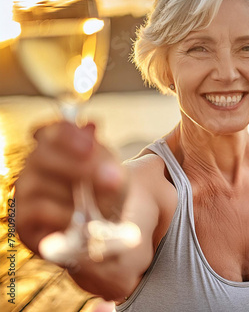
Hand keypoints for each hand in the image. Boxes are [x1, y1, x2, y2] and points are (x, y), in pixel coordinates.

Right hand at [15, 121, 125, 254]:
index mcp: (57, 148)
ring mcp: (25, 193)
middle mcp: (35, 166)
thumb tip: (91, 126)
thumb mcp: (114, 173)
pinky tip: (84, 219)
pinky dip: (65, 214)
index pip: (51, 131)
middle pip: (41, 155)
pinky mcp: (23, 220)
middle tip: (108, 177)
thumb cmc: (107, 195)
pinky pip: (38, 210)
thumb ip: (101, 152)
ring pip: (38, 183)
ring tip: (101, 203)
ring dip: (75, 193)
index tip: (91, 144)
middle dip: (76, 166)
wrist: (107, 232)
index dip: (67, 134)